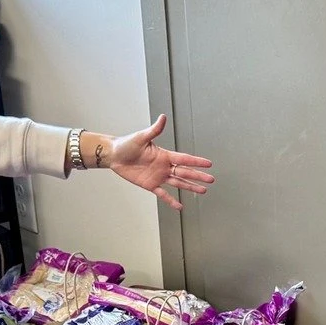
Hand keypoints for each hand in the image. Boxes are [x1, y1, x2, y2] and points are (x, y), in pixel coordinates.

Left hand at [98, 115, 213, 209]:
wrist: (114, 156)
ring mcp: (158, 177)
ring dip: (190, 187)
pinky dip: (171, 201)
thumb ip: (155, 129)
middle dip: (198, 176)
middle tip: (211, 179)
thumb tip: (163, 117)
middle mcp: (164, 166)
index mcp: (164, 155)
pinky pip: (163, 194)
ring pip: (178, 183)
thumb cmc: (127, 144)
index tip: (209, 163)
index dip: (196, 161)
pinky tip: (180, 207)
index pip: (184, 159)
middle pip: (185, 172)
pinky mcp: (150, 185)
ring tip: (203, 191)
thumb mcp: (142, 137)